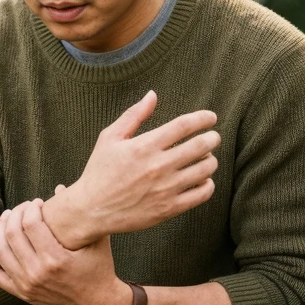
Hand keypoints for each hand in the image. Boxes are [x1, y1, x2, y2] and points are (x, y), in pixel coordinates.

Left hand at [0, 199, 128, 304]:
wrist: (99, 304)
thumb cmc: (100, 268)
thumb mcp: (96, 240)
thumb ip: (81, 214)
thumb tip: (59, 187)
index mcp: (56, 259)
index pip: (30, 224)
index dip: (30, 207)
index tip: (37, 202)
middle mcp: (37, 273)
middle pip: (11, 234)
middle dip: (15, 214)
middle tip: (22, 207)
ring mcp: (26, 285)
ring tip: (7, 217)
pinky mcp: (21, 293)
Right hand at [44, 91, 220, 248]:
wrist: (92, 210)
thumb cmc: (100, 171)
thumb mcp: (109, 138)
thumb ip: (133, 115)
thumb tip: (152, 95)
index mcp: (144, 146)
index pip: (183, 126)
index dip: (202, 118)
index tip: (211, 118)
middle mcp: (158, 166)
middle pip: (200, 146)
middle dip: (212, 138)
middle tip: (213, 137)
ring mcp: (165, 189)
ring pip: (205, 169)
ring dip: (211, 160)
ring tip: (206, 158)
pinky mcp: (169, 208)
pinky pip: (202, 194)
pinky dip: (208, 184)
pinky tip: (202, 180)